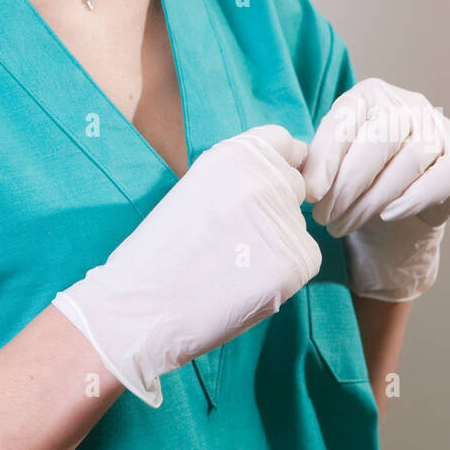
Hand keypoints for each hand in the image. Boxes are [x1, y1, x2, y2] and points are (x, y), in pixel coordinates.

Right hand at [51, 125, 320, 406]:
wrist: (145, 304)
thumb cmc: (163, 249)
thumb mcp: (197, 188)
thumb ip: (239, 176)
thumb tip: (279, 175)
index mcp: (236, 155)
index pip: (287, 145)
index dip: (284, 164)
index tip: (273, 183)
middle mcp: (265, 179)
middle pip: (296, 186)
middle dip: (278, 207)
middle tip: (241, 238)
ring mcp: (283, 220)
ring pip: (298, 227)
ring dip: (278, 242)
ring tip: (235, 264)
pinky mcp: (296, 261)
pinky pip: (304, 260)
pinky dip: (284, 272)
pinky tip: (247, 283)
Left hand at [302, 78, 449, 300]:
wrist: (398, 211)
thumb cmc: (359, 180)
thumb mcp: (332, 166)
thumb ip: (317, 164)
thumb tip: (304, 181)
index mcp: (370, 94)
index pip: (346, 118)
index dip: (327, 155)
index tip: (310, 190)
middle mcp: (408, 103)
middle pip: (379, 139)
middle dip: (348, 184)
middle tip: (324, 216)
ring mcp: (440, 128)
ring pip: (410, 159)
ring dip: (373, 199)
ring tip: (345, 223)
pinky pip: (444, 175)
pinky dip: (415, 197)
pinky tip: (389, 215)